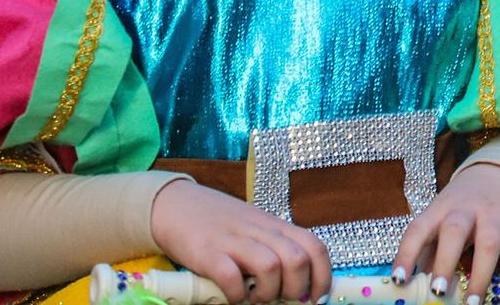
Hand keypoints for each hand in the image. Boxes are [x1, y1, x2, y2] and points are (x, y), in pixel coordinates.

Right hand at [149, 179, 330, 303]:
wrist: (176, 205)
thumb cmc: (220, 223)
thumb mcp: (257, 229)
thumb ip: (276, 248)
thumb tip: (298, 282)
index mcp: (276, 226)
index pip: (315, 247)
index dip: (323, 275)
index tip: (317, 297)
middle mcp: (260, 231)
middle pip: (297, 260)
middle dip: (296, 288)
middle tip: (281, 298)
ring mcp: (234, 240)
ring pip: (271, 267)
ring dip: (268, 292)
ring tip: (255, 297)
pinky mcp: (207, 252)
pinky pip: (230, 276)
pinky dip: (235, 293)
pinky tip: (231, 295)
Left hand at [392, 163, 499, 304]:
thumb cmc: (465, 206)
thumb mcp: (442, 218)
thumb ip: (431, 250)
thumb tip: (419, 286)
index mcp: (440, 210)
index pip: (418, 229)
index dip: (406, 255)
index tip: (399, 281)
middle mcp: (466, 209)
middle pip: (454, 231)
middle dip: (446, 262)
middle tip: (439, 292)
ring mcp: (495, 213)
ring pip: (488, 242)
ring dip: (481, 274)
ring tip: (473, 302)